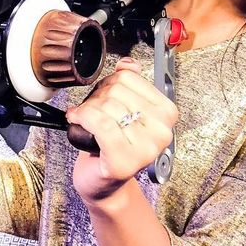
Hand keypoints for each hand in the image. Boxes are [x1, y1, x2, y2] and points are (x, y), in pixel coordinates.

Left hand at [66, 57, 178, 204]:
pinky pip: (100, 124)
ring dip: (87, 110)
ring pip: (106, 107)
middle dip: (96, 98)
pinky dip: (83, 118)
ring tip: (86, 120)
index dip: (109, 83)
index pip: (129, 77)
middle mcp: (162, 132)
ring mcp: (146, 149)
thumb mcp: (125, 108)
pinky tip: (77, 121)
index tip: (105, 96)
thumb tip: (127, 64)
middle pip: (116, 91)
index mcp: (167, 113)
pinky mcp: (124, 161)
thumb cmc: (113, 146)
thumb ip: (129, 82)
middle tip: (93, 112)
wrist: (104, 182)